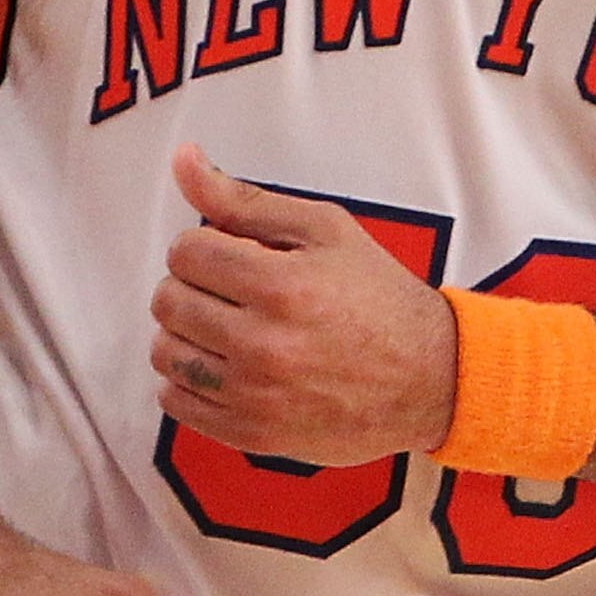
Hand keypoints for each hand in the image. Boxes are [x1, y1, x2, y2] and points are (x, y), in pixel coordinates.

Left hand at [152, 144, 456, 462]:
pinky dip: (187, 380)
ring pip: (165, 353)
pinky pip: (176, 403)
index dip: (201, 245)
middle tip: (226, 289)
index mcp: (281, 285)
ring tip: (222, 326)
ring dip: (184, 333)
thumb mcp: (325, 229)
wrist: (430, 379)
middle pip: (169, 301)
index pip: (185, 252)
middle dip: (190, 285)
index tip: (226, 254)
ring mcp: (256, 396)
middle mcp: (264, 344)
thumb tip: (184, 161)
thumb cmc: (379, 299)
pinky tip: (221, 365)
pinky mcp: (253, 434)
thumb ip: (245, 200)